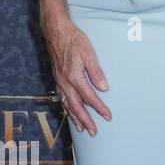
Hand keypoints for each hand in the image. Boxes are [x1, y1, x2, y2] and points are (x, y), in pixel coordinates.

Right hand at [42, 13, 111, 136]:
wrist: (56, 32)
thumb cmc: (74, 40)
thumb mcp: (89, 53)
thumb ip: (96, 72)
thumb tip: (104, 88)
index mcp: (74, 77)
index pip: (90, 97)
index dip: (99, 108)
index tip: (108, 117)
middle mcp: (65, 82)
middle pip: (77, 106)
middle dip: (86, 120)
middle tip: (94, 132)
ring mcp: (59, 81)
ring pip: (67, 104)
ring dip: (75, 118)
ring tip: (82, 128)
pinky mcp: (57, 79)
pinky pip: (62, 98)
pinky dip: (67, 108)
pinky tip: (70, 112)